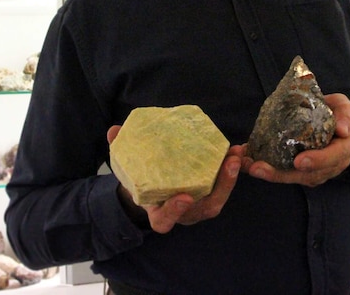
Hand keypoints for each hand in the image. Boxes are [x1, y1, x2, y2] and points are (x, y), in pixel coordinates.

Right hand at [107, 126, 243, 233]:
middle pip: (204, 209)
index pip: (165, 220)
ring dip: (230, 179)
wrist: (151, 190)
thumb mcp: (128, 169)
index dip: (174, 211)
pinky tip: (236, 151)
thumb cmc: (141, 181)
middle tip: (228, 165)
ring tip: (235, 155)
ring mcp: (198, 206)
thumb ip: (121, 150)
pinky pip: (223, 187)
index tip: (183, 197)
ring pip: (218, 199)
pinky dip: (231, 172)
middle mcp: (182, 214)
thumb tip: (114, 130)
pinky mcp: (208, 194)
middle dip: (220, 189)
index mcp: (159, 214)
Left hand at [242, 93, 349, 186]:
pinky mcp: (301, 171)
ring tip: (248, 166)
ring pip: (293, 178)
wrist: (336, 125)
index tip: (298, 161)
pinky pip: (284, 173)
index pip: (332, 158)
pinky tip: (248, 163)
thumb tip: (342, 129)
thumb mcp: (345, 108)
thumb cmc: (339, 115)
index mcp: (343, 149)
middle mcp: (330, 165)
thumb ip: (345, 115)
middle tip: (259, 168)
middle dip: (281, 174)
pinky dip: (266, 169)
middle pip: (306, 175)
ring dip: (269, 174)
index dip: (316, 161)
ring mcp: (315, 171)